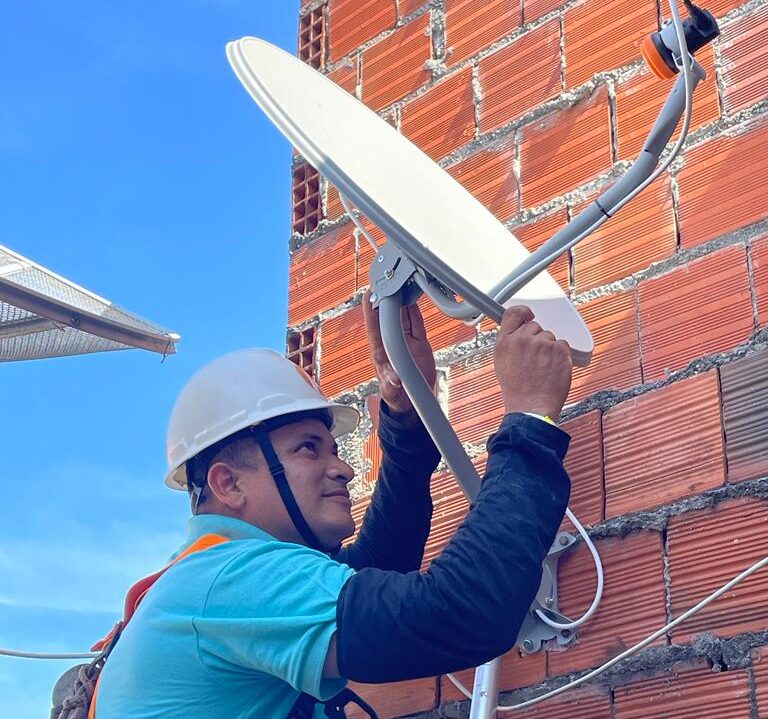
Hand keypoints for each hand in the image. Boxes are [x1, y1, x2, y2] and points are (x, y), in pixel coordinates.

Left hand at [362, 291, 436, 414]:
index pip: (373, 324)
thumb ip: (393, 386)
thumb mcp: (392, 392)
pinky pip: (416, 322)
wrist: (412, 402)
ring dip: (401, 299)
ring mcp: (405, 340)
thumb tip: (395, 379)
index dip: (371, 307)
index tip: (371, 291)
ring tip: (403, 281)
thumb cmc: (396, 396)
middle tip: (389, 278)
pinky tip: (414, 296)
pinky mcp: (418, 341)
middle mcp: (391, 341)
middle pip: (387, 314)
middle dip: (387, 296)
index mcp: (380, 349)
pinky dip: (415, 309)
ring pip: (402, 314)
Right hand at [493, 306, 572, 420]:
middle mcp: (522, 339)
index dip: (524, 312)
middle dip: (537, 339)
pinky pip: (562, 345)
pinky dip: (560, 356)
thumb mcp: (502, 362)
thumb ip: (509, 342)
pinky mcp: (559, 350)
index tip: (529, 315)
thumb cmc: (517, 389)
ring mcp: (542, 343)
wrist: (531, 406)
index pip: (514, 313)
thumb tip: (516, 332)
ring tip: (543, 368)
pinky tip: (552, 369)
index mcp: (505, 341)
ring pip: (549, 337)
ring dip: (549, 349)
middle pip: (535, 326)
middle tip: (535, 358)